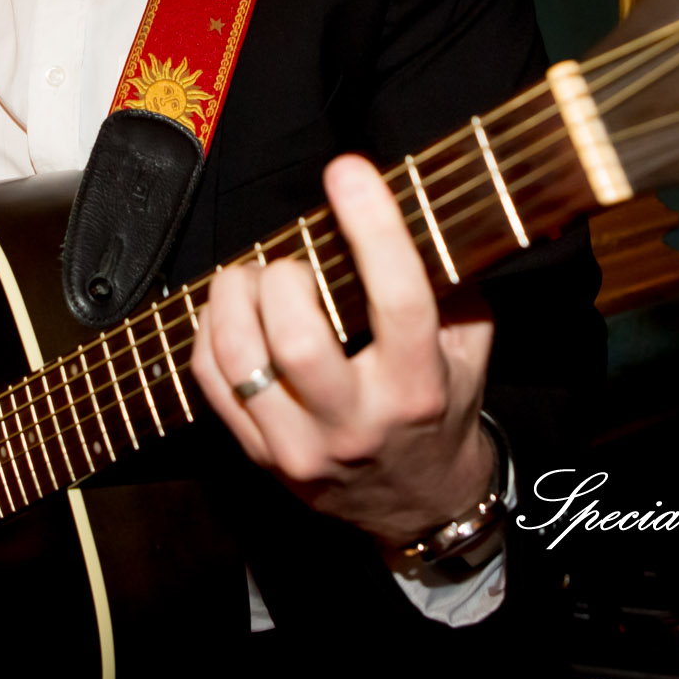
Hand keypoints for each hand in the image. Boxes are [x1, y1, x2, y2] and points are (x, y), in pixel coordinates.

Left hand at [191, 154, 494, 547]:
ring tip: (249, 279)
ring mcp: (302, 447)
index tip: (349, 173)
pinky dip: (209, 333)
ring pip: (241, 363)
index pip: (399, 299)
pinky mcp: (261, 458)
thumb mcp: (468, 347)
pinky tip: (229, 313)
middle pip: (297, 339)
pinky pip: (210, 385)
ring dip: (234, 300)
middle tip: (289, 263)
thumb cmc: (443, 406)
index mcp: (419, 388)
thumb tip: (415, 207)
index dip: (373, 228)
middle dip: (283, 279)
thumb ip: (449, 283)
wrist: (420, 505)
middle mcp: (358, 423)